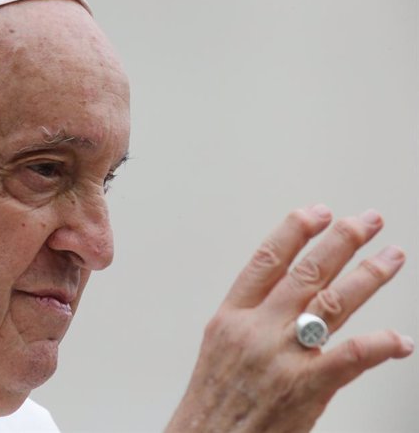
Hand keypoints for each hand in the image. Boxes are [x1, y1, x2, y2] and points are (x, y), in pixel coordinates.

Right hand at [165, 205, 413, 432]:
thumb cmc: (214, 401)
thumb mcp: (219, 348)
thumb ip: (251, 319)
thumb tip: (285, 296)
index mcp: (231, 316)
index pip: (266, 260)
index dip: (295, 231)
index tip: (318, 213)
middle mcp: (257, 329)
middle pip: (306, 272)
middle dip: (342, 241)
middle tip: (367, 222)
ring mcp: (283, 356)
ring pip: (333, 302)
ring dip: (368, 276)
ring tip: (391, 256)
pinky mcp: (306, 388)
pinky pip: (351, 356)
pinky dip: (380, 345)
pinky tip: (400, 339)